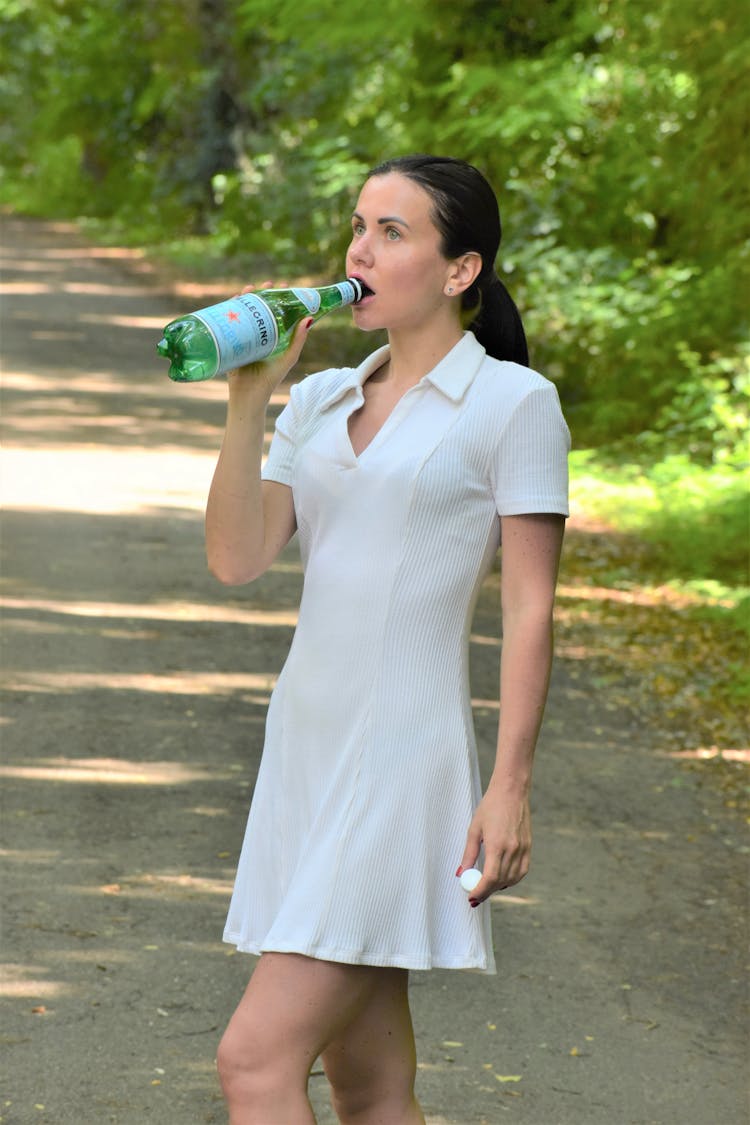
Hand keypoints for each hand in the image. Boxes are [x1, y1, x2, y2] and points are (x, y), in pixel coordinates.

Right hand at [226, 282, 312, 399]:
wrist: (248, 393)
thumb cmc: (270, 378)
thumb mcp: (288, 357)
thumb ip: (299, 340)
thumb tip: (309, 318)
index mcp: (273, 336)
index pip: (278, 312)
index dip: (281, 298)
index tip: (285, 286)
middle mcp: (259, 333)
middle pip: (260, 308)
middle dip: (262, 294)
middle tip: (267, 285)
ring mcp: (244, 335)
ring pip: (245, 311)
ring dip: (246, 297)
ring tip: (250, 289)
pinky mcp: (231, 340)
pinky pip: (229, 321)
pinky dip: (230, 308)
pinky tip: (233, 300)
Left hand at [457, 787, 531, 906]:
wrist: (512, 791)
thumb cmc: (490, 807)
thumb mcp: (474, 829)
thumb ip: (469, 854)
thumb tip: (461, 873)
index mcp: (497, 844)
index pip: (489, 878)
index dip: (480, 891)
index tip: (471, 897)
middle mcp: (512, 849)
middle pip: (500, 881)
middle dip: (487, 892)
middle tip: (475, 895)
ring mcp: (523, 849)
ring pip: (512, 879)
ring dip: (499, 887)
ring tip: (486, 886)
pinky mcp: (529, 847)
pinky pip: (522, 871)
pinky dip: (512, 879)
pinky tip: (502, 878)